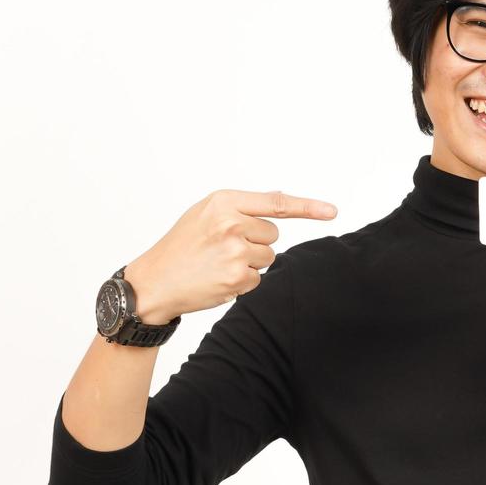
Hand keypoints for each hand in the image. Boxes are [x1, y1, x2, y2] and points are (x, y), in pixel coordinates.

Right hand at [125, 189, 338, 323]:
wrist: (153, 282)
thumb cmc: (181, 246)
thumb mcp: (204, 214)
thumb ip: (241, 207)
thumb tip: (281, 201)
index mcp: (223, 202)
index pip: (276, 203)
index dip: (308, 207)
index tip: (332, 211)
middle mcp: (231, 223)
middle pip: (272, 233)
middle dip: (254, 241)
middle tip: (222, 248)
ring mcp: (236, 251)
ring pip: (267, 256)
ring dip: (249, 262)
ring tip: (217, 263)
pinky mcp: (238, 277)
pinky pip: (259, 277)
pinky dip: (243, 281)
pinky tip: (218, 278)